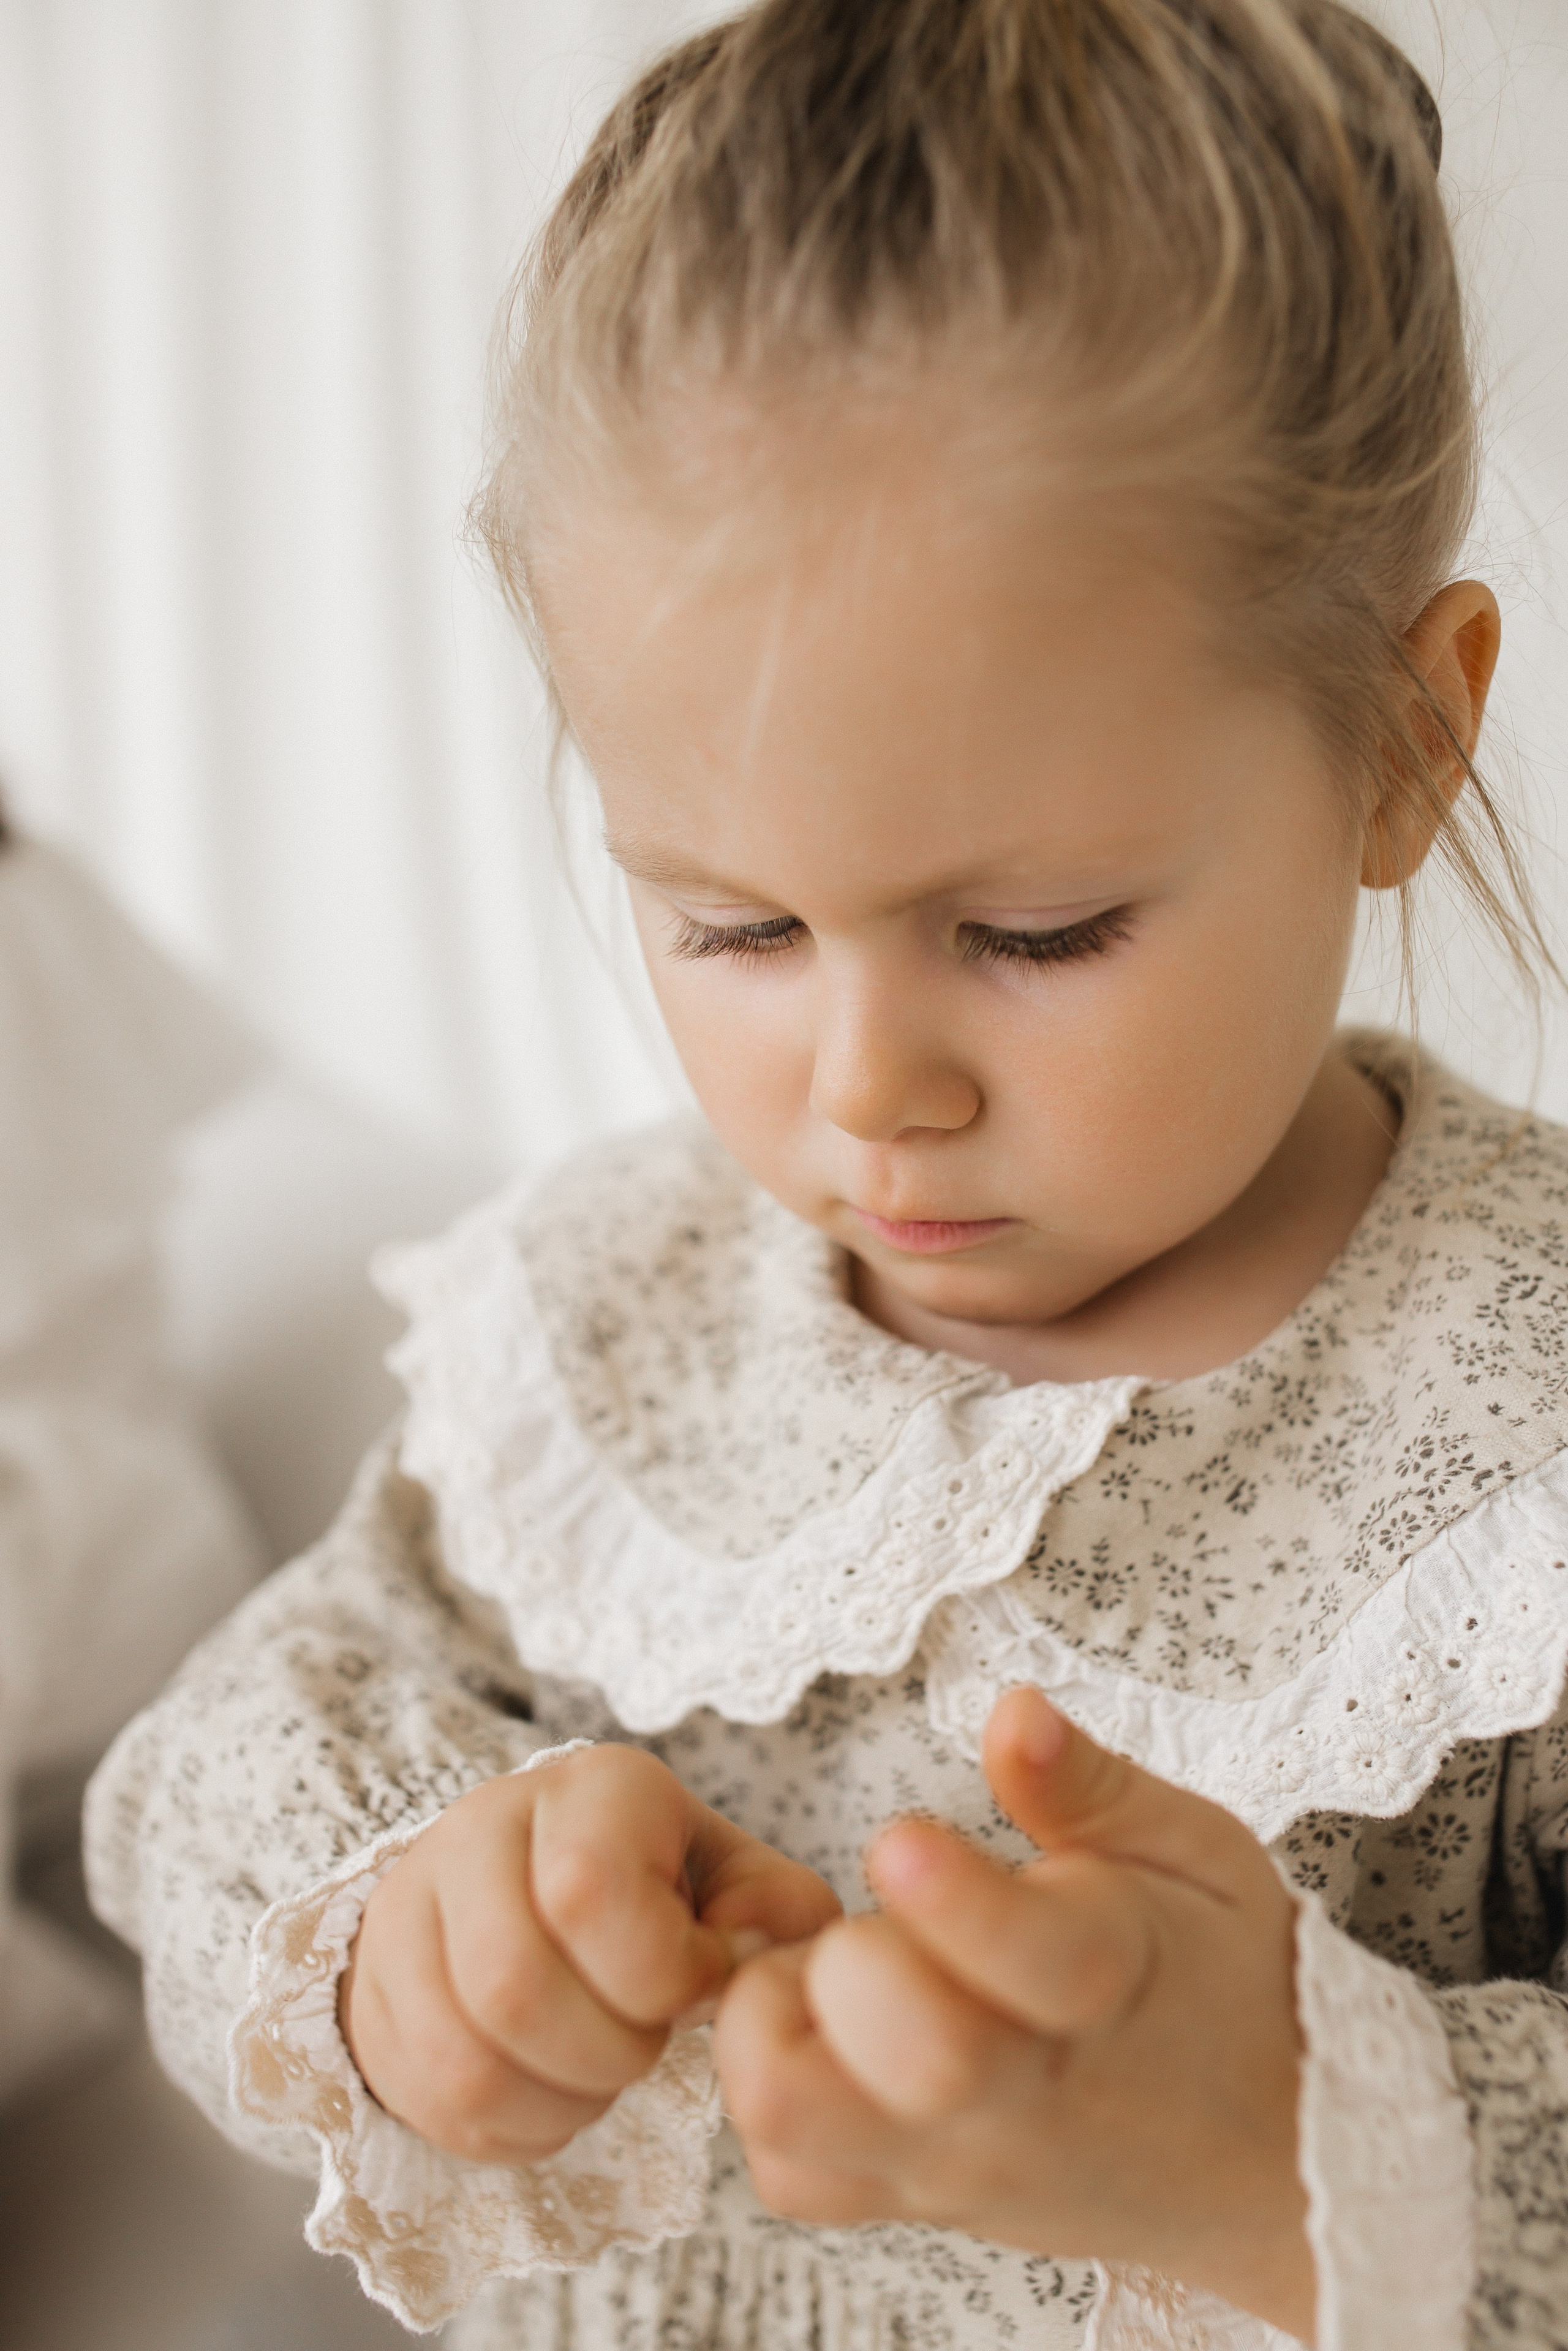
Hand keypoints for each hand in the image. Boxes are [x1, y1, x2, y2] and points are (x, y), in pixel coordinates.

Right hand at [342, 1743, 840, 2165]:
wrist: (541, 1887)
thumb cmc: (661, 1887)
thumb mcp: (737, 1879)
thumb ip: (777, 1913)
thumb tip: (751, 1959)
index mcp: (588, 1788)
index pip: (589, 1891)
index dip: (659, 1974)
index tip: (696, 1988)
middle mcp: (480, 1825)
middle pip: (514, 1986)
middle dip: (606, 2053)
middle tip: (646, 2045)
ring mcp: (409, 1905)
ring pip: (464, 2058)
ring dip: (557, 2099)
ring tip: (601, 2072)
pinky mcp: (372, 1985)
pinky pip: (429, 2099)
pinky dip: (510, 2127)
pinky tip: (552, 2093)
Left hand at [715, 1689, 1312, 2340]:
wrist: (1273, 2153)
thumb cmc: (1215, 1975)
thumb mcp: (1187, 1850)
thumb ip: (1086, 1783)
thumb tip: (1013, 1710)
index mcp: (1111, 1987)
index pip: (1030, 1961)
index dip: (952, 1897)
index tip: (903, 1839)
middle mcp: (1025, 2095)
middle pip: (904, 2060)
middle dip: (848, 1962)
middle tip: (868, 1916)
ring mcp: (955, 2164)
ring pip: (795, 2122)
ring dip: (774, 2021)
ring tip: (832, 1971)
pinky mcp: (907, 2203)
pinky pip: (786, 2171)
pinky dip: (769, 2089)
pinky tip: (825, 2031)